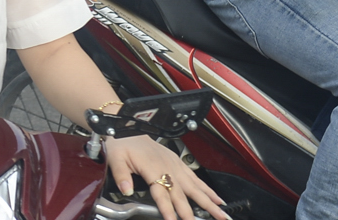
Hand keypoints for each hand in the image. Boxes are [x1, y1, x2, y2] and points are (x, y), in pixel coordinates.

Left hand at [104, 136, 226, 219]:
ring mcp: (175, 165)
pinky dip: (207, 189)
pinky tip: (216, 198)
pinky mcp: (178, 162)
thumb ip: (121, 175)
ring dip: (209, 202)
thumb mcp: (115, 157)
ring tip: (221, 214)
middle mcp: (167, 168)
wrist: (129, 126)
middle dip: (193, 212)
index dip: (168, 210)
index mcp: (152, 169)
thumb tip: (126, 190)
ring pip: (195, 188)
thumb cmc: (122, 141)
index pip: (162, 195)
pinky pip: (195, 178)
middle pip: (182, 195)